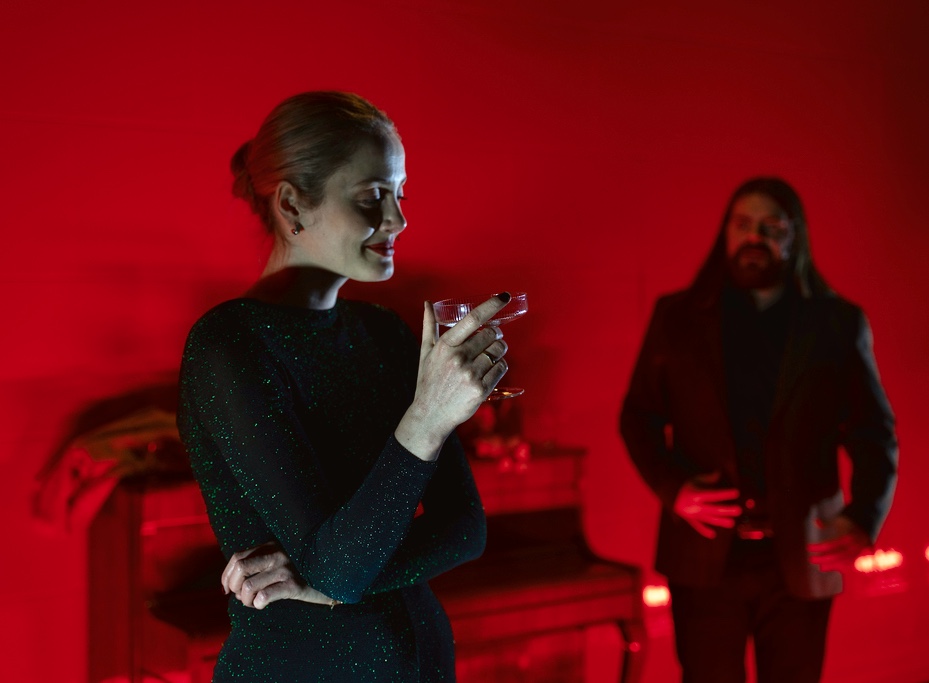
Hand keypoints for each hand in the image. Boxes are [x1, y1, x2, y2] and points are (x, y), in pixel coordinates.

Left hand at [221, 541, 337, 608]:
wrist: (332, 577)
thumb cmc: (301, 572)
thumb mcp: (281, 560)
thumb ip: (260, 563)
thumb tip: (232, 585)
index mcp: (270, 546)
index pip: (237, 558)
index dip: (226, 576)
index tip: (226, 589)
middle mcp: (276, 554)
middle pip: (239, 568)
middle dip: (233, 587)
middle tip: (241, 597)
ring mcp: (285, 569)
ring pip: (248, 586)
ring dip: (245, 600)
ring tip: (254, 603)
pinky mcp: (294, 585)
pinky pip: (265, 596)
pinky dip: (258, 603)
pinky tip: (263, 605)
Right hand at [396, 294, 509, 459]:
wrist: (430, 415)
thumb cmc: (428, 381)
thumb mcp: (425, 353)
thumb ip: (429, 326)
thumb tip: (427, 303)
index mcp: (445, 346)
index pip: (472, 319)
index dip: (491, 306)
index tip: (504, 296)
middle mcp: (458, 358)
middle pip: (491, 335)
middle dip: (494, 336)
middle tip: (489, 341)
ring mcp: (470, 374)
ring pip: (498, 352)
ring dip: (498, 351)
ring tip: (488, 357)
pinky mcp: (481, 389)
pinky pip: (501, 368)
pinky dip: (499, 366)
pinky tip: (489, 370)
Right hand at [673, 472, 741, 538]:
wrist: (670, 494)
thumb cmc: (687, 485)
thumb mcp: (696, 479)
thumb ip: (708, 478)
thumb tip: (719, 473)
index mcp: (697, 494)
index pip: (714, 494)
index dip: (725, 494)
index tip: (736, 492)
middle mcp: (695, 505)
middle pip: (714, 508)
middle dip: (727, 510)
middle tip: (738, 510)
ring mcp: (692, 513)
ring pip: (708, 519)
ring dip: (720, 521)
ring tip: (732, 523)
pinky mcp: (689, 519)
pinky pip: (697, 526)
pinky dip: (704, 530)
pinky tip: (713, 534)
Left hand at [807, 515, 870, 572]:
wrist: (866, 524)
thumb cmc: (848, 523)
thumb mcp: (838, 520)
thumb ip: (827, 522)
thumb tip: (816, 522)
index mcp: (849, 535)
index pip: (832, 544)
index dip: (819, 547)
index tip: (808, 548)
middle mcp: (855, 546)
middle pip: (838, 555)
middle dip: (824, 559)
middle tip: (811, 560)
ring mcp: (860, 553)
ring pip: (844, 562)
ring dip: (831, 565)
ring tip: (820, 566)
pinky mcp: (862, 557)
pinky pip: (850, 565)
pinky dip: (839, 566)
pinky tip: (828, 567)